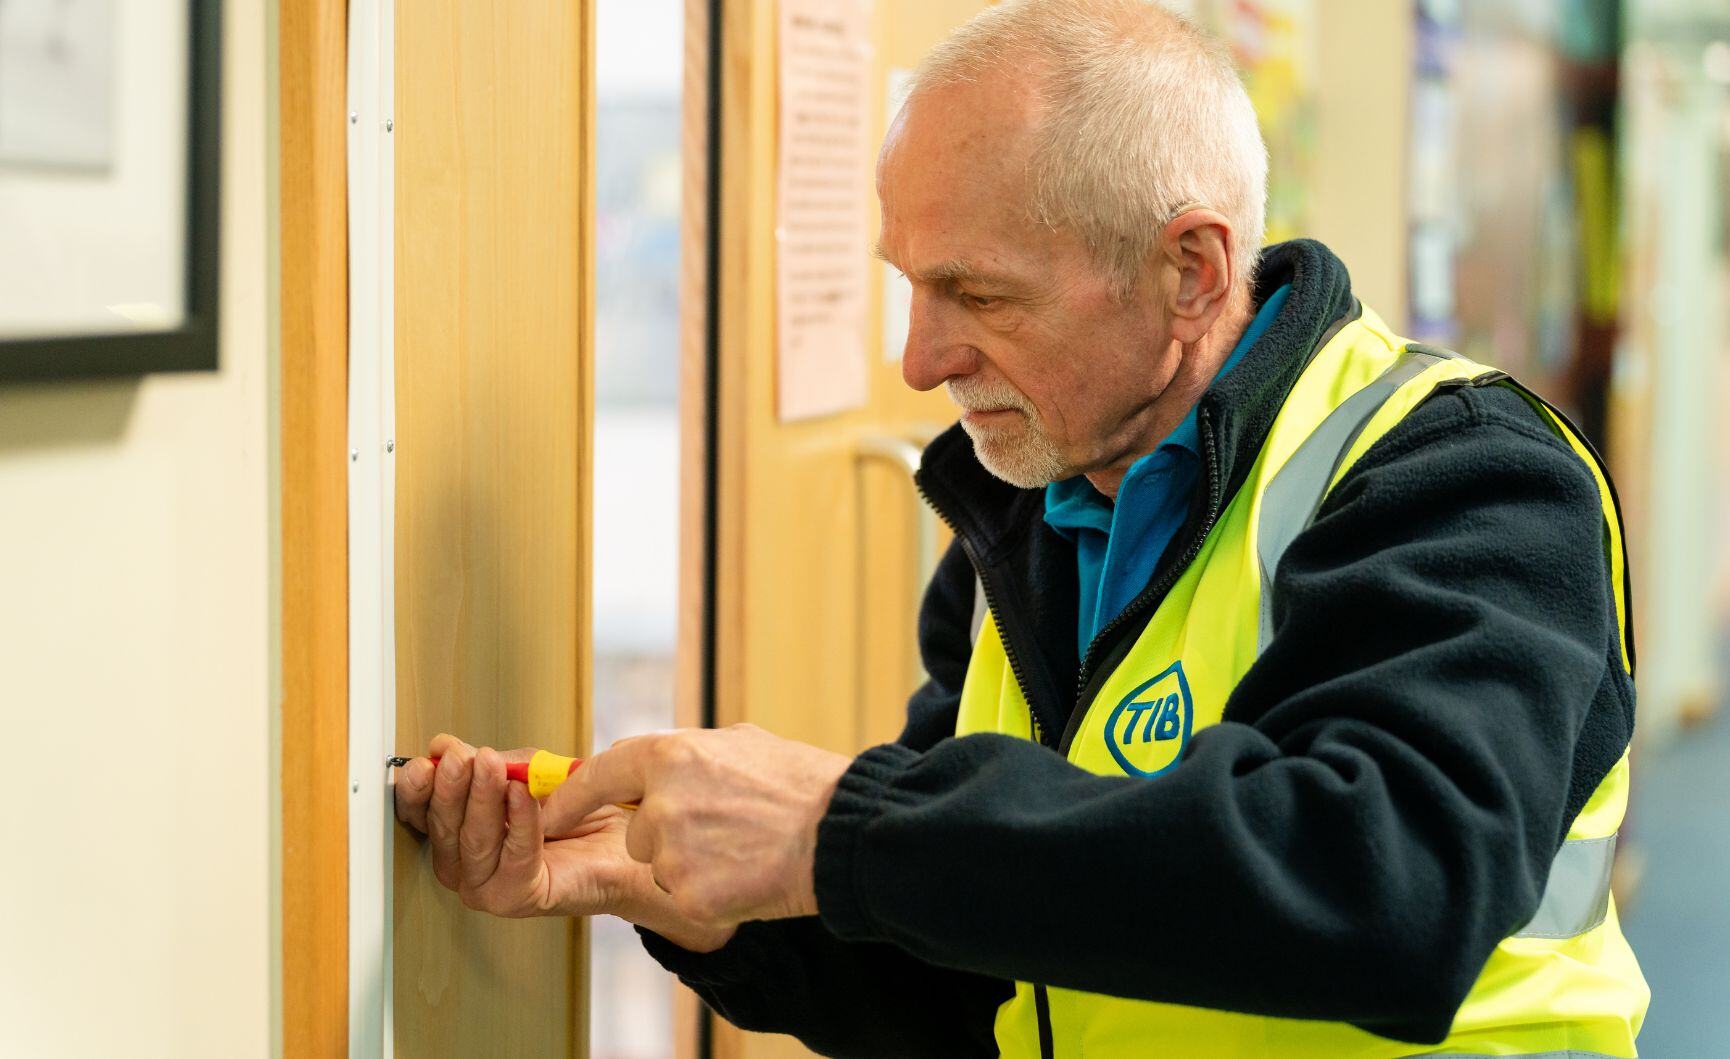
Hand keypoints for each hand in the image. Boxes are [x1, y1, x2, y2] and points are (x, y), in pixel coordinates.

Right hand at [393, 734, 735, 950]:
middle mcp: (465, 865)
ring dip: (481, 799)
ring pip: (474, 841)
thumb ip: (490, 765)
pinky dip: (518, 822)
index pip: (421, 812)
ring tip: (490, 766)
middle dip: (451, 787)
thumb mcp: (527, 773)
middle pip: (442, 826)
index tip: (426, 759)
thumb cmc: (578, 810)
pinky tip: (523, 793)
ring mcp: (488, 886)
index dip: (417, 787)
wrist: (630, 841)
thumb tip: (442, 747)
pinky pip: (514, 856)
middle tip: (461, 756)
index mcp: (457, 833)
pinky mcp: (519, 897)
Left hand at [544, 724, 852, 930]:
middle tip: (723, 829)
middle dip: (667, 835)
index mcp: (671, 755)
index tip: (554, 810)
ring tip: (742, 850)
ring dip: (690, 864)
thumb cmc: (801, 784)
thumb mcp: (742, 743)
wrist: (841, 835)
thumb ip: (688, 753)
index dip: (575, 794)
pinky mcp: (688, 895)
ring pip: (660, 866)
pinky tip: (746, 876)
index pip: (601, 774)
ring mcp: (672, 853)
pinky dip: (712, 892)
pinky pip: (684, 896)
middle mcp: (662, 803)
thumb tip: (655, 760)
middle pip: (638, 831)